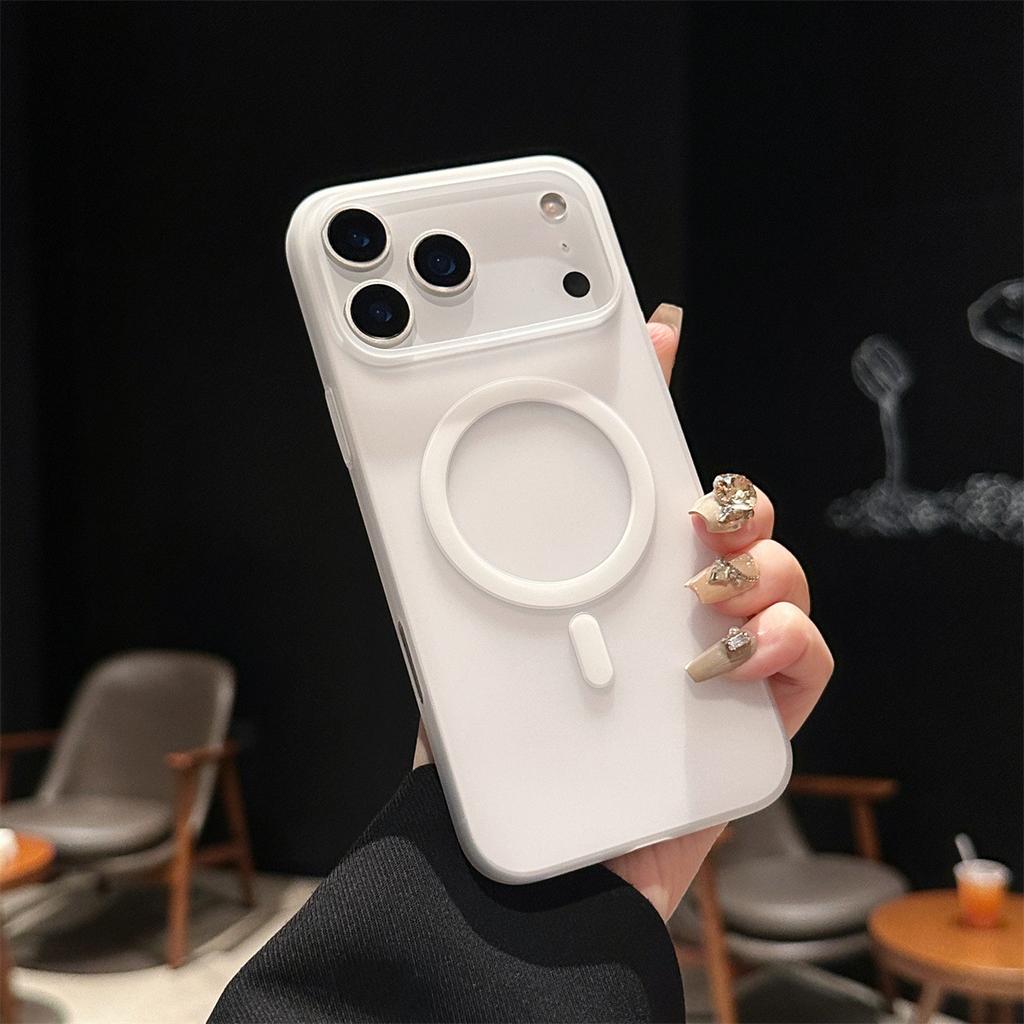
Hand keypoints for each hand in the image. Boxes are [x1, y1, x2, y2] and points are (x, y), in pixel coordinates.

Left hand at [414, 305, 833, 922]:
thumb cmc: (487, 756)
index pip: (637, 475)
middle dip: (733, 493)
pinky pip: (807, 660)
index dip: (655, 398)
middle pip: (732, 518)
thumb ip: (448, 565)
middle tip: (702, 503)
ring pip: (782, 576)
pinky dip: (784, 644)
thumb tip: (400, 476)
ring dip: (760, 566)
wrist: (525, 871)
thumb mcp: (454, 637)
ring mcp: (715, 660)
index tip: (657, 331)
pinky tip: (725, 659)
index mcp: (602, 578)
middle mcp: (664, 609)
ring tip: (705, 594)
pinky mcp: (751, 720)